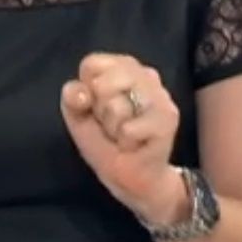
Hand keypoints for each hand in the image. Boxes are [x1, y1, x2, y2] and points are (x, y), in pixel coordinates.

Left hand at [60, 52, 182, 219]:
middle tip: (112, 124)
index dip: (86, 90)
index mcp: (124, 66)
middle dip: (100, 110)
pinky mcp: (168, 118)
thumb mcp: (78, 116)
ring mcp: (160, 94)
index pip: (92, 64)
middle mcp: (146, 74)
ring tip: (124, 134)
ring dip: (114, 128)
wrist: (131, 178)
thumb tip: (81, 93)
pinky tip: (136, 144)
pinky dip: (126, 143)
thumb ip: (72, 97)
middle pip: (102, 83)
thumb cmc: (105, 140)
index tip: (96, 106)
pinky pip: (129, 129)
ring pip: (116, 107)